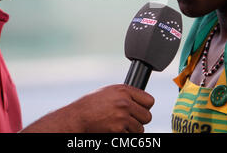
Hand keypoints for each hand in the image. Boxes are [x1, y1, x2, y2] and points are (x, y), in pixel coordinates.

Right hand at [21, 84, 154, 132]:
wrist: (77, 117)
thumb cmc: (91, 105)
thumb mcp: (108, 92)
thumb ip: (125, 94)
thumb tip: (142, 101)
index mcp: (124, 90)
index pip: (149, 101)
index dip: (145, 106)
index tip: (140, 109)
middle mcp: (125, 103)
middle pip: (147, 116)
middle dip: (139, 120)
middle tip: (129, 119)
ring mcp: (122, 117)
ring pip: (140, 129)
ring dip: (131, 129)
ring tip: (118, 124)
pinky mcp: (118, 130)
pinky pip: (129, 136)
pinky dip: (123, 135)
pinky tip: (113, 129)